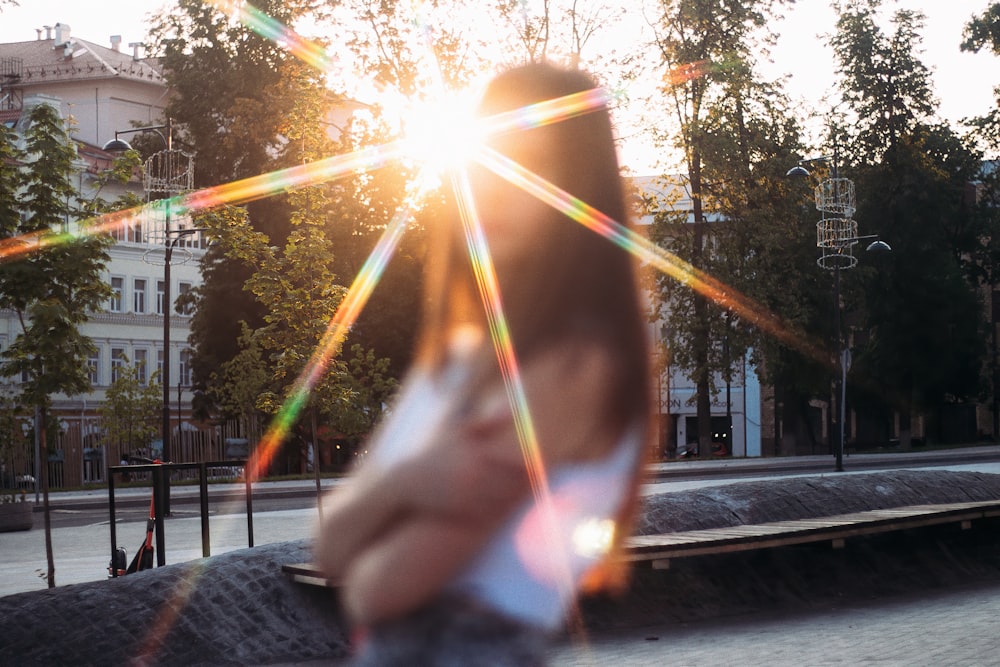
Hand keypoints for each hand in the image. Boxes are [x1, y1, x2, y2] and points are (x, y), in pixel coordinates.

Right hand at [393, 415, 528, 520]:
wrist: (406, 484)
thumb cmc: (436, 455)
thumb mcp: (458, 433)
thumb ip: (488, 423)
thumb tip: (512, 411)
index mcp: (477, 453)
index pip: (515, 462)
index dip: (531, 468)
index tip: (541, 469)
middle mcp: (474, 473)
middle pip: (513, 484)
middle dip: (527, 487)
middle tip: (538, 488)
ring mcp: (468, 494)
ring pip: (504, 502)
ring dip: (517, 503)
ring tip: (526, 503)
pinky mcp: (461, 512)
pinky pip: (490, 516)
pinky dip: (501, 515)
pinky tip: (507, 514)